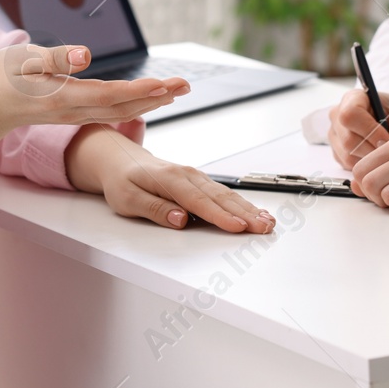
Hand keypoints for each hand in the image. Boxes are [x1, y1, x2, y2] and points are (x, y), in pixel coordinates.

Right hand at [0, 42, 190, 136]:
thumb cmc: (1, 77)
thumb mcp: (21, 60)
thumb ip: (54, 57)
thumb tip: (86, 55)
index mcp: (63, 97)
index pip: (110, 94)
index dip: (141, 91)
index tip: (167, 84)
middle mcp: (74, 110)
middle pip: (123, 107)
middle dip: (157, 97)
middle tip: (186, 85)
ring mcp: (76, 115)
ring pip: (120, 113)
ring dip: (151, 102)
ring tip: (177, 91)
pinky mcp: (75, 113)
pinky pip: (111, 113)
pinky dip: (134, 106)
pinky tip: (149, 99)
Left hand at [65, 126, 276, 233]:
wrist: (120, 160)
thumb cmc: (122, 181)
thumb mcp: (127, 199)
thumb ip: (155, 209)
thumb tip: (180, 219)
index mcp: (169, 179)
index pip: (198, 202)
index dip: (220, 216)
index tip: (238, 228)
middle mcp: (187, 175)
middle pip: (219, 198)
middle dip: (245, 213)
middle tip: (265, 227)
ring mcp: (195, 176)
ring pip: (225, 195)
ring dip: (248, 208)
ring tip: (267, 222)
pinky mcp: (198, 181)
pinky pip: (222, 193)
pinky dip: (241, 203)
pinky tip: (254, 212)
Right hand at [328, 88, 388, 168]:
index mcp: (352, 99)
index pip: (350, 114)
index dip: (369, 130)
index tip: (387, 139)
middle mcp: (337, 116)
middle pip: (348, 139)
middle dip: (372, 149)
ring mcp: (334, 135)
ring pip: (348, 155)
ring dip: (370, 160)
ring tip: (385, 154)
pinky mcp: (336, 152)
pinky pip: (348, 165)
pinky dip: (365, 167)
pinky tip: (377, 158)